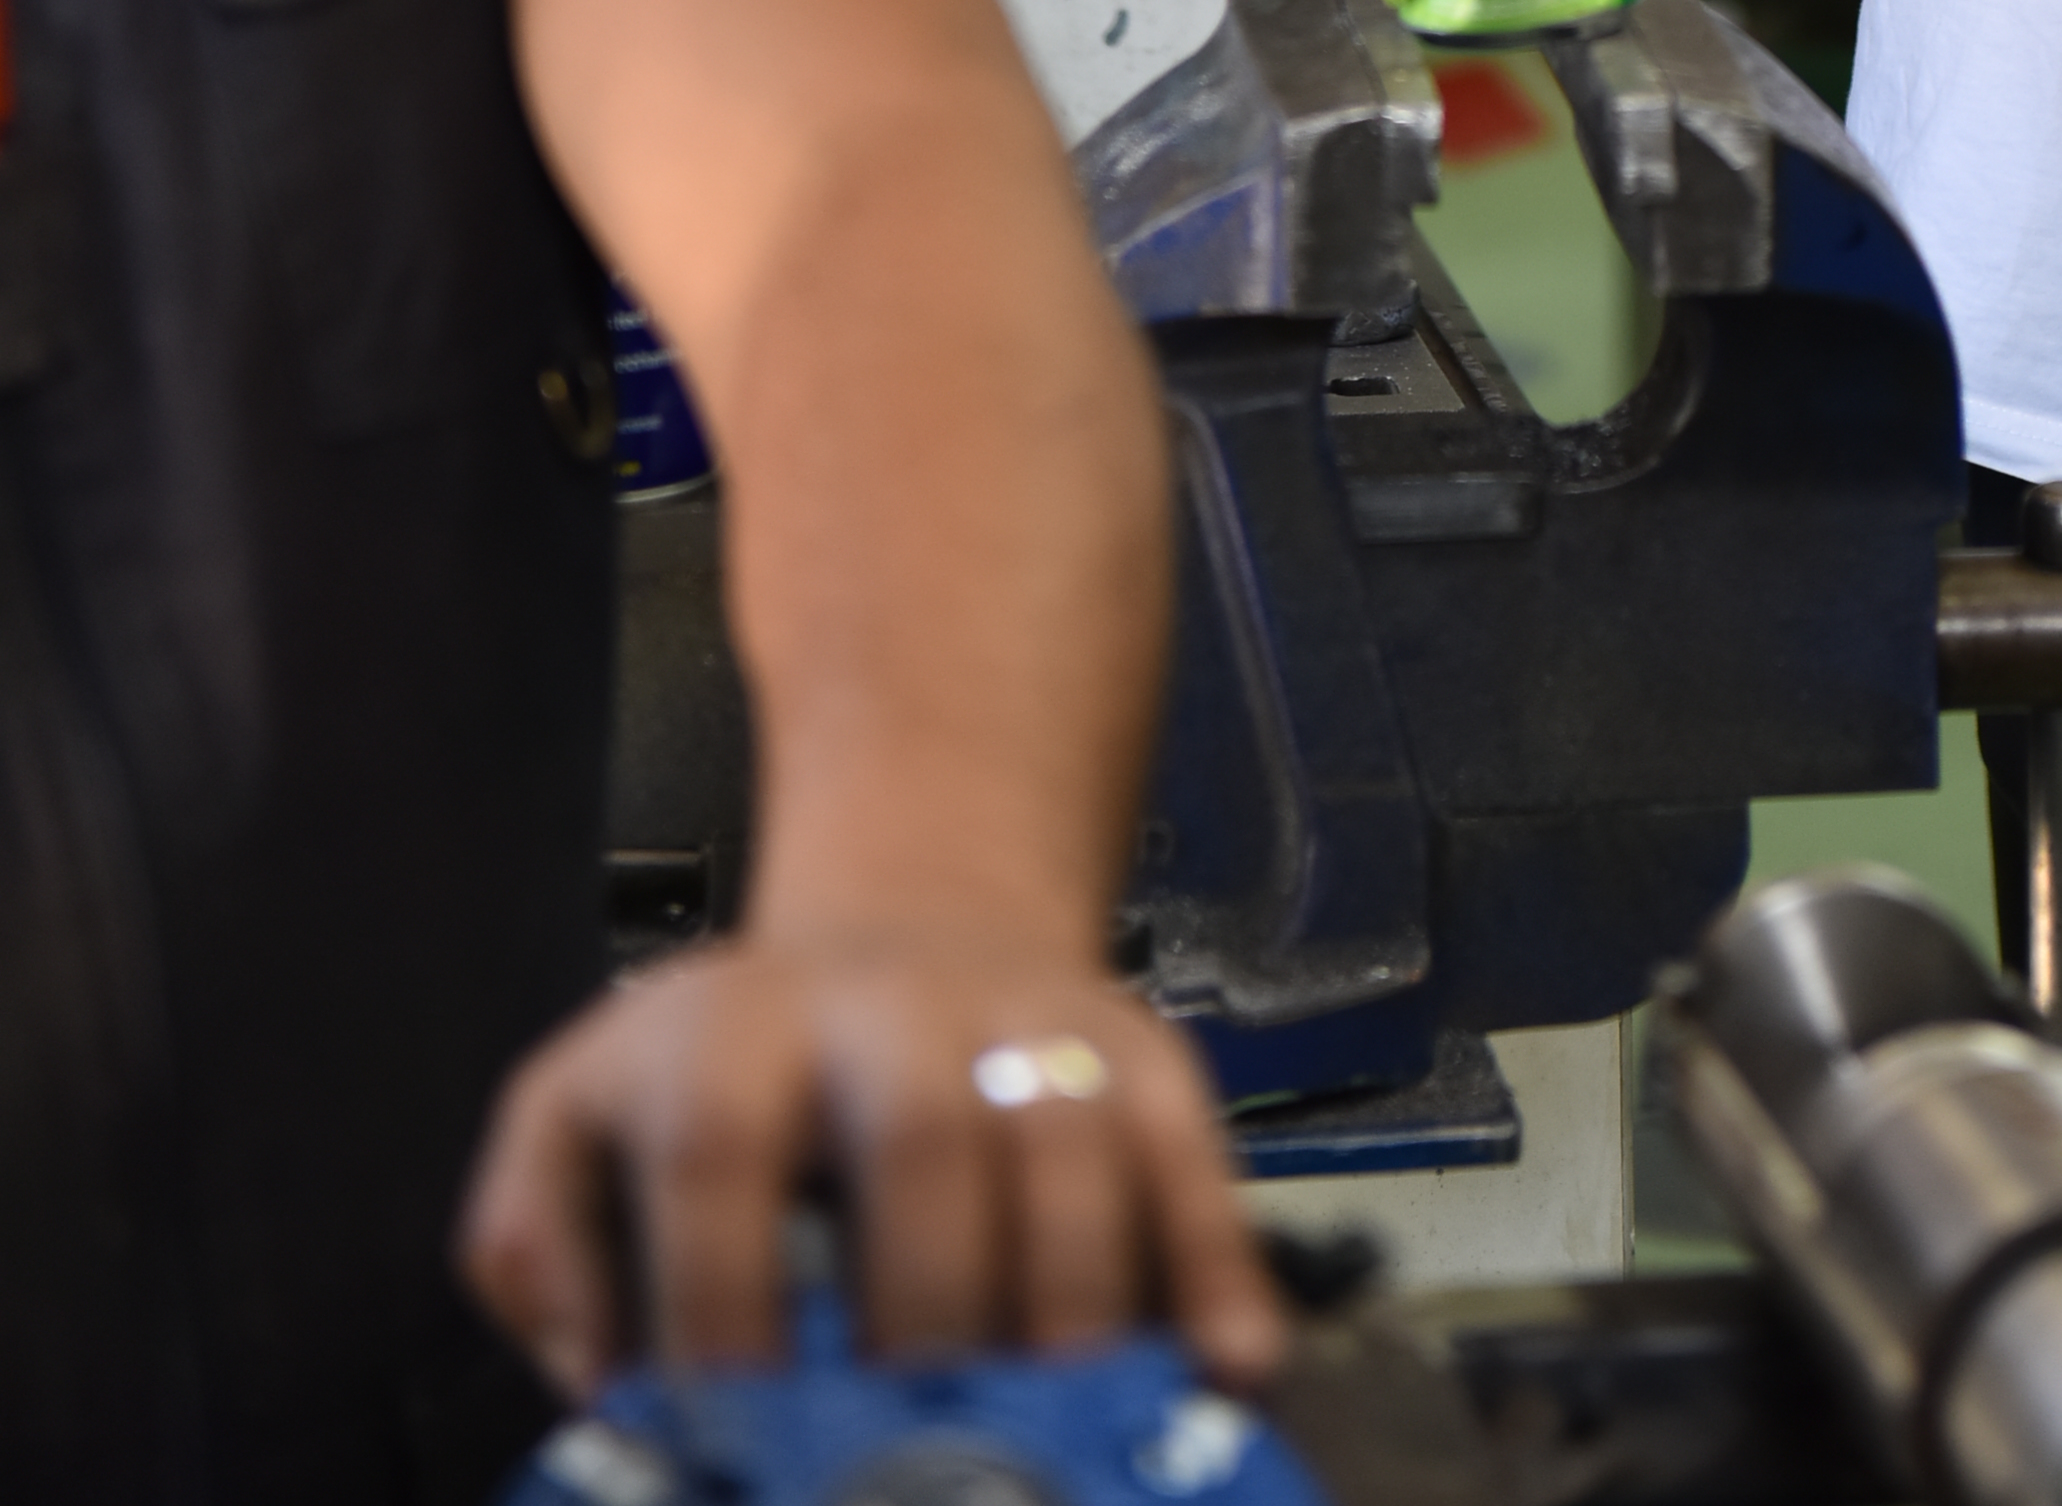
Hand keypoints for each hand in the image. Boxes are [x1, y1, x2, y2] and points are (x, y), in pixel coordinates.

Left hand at [458, 929, 1285, 1401]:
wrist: (903, 933)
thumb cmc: (729, 1079)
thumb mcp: (584, 1120)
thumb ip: (539, 1244)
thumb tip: (599, 1372)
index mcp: (727, 1029)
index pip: (716, 1140)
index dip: (721, 1288)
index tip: (735, 1412)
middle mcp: (886, 1008)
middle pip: (915, 1130)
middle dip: (918, 1300)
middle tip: (911, 1434)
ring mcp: (1025, 1023)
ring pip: (1066, 1134)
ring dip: (1067, 1294)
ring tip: (1051, 1417)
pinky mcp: (1135, 1051)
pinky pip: (1188, 1152)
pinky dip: (1211, 1266)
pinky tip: (1218, 1363)